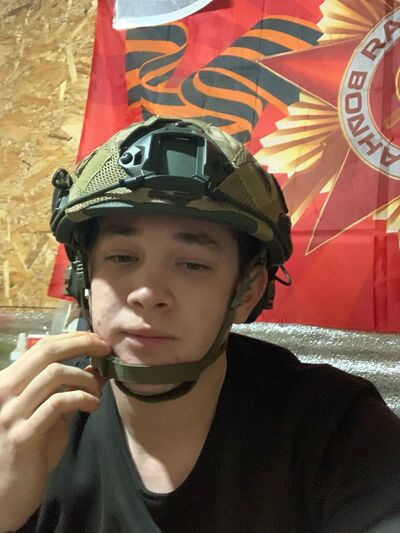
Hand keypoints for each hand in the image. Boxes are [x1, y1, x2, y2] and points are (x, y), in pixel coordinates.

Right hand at [0, 331, 109, 531]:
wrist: (6, 494)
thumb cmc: (29, 450)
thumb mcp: (49, 414)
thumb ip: (66, 390)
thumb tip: (95, 367)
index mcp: (9, 382)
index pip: (41, 346)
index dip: (73, 338)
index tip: (98, 340)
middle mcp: (4, 391)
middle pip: (46, 352)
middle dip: (81, 344)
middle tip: (105, 349)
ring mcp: (11, 413)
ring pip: (55, 374)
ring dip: (84, 378)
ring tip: (96, 392)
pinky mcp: (23, 435)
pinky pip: (58, 403)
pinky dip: (82, 398)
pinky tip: (93, 405)